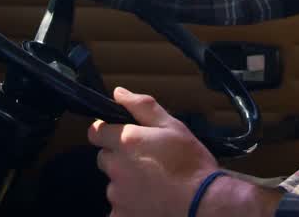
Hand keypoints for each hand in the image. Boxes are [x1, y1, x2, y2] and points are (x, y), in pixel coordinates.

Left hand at [88, 87, 219, 216]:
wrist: (203, 203)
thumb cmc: (191, 163)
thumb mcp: (173, 126)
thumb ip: (143, 107)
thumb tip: (118, 93)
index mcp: (126, 141)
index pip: (95, 132)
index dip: (106, 132)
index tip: (121, 136)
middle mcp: (116, 167)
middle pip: (105, 158)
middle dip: (119, 158)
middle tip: (146, 162)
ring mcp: (117, 194)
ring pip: (113, 184)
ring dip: (126, 183)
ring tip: (153, 185)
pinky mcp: (120, 215)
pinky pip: (118, 208)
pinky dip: (129, 206)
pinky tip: (150, 203)